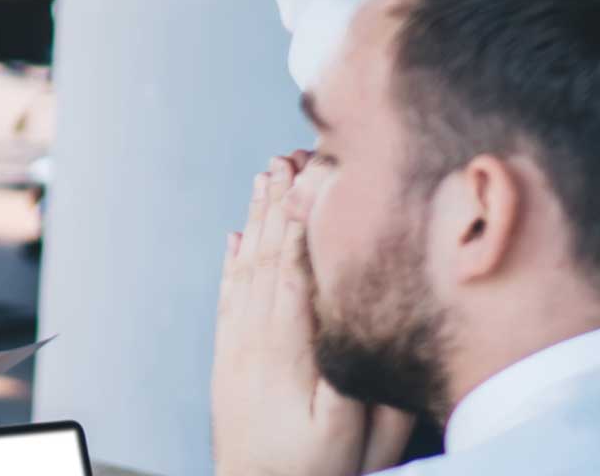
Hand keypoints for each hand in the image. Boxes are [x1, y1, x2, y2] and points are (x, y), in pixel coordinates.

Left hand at [211, 154, 389, 475]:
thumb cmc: (312, 470)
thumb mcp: (351, 432)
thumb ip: (363, 376)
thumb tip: (371, 322)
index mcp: (287, 352)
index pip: (294, 269)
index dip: (304, 219)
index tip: (316, 174)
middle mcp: (254, 341)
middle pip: (265, 257)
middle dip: (278, 204)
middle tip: (289, 155)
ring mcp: (237, 349)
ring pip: (244, 270)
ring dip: (255, 221)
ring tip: (266, 177)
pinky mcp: (228, 361)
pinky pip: (229, 298)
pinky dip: (233, 262)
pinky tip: (236, 238)